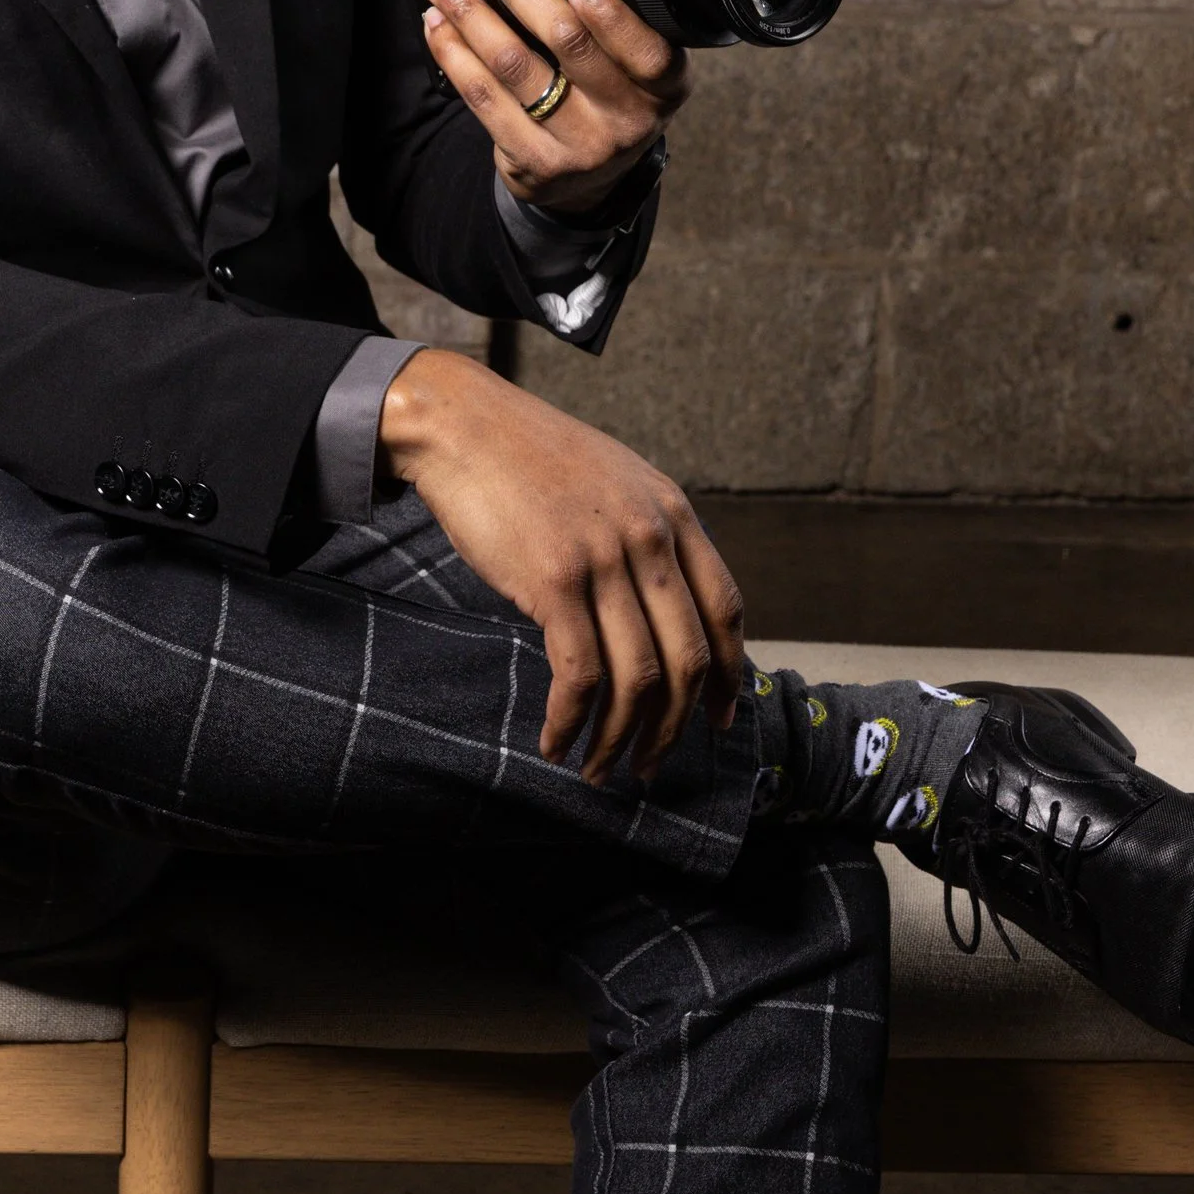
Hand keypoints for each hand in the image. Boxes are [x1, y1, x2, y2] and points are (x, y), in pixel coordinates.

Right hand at [376, 350, 743, 783]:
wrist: (462, 423)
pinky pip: (579, 674)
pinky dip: (571, 721)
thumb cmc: (527, 457)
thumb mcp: (615, 482)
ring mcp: (606, 559)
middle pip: (689, 660)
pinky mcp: (554, 581)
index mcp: (673, 514)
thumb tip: (659, 606)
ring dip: (620, 739)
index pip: (727, 612)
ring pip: (638, 678)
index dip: (731, 677)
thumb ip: (646, 535)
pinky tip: (554, 741)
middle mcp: (651, 538)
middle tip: (649, 766)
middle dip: (674, 728)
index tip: (718, 719)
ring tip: (599, 769)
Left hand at [419, 0, 689, 219]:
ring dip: (471, 15)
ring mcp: (578, 146)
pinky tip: (439, 27)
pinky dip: (454, 55)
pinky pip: (483, 99)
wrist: (589, 182)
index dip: (608, 13)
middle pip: (568, 45)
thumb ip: (613, 26)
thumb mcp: (638, 69)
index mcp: (662, 87)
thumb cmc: (611, 103)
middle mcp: (627, 120)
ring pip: (514, 67)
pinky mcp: (533, 162)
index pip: (643, 49)